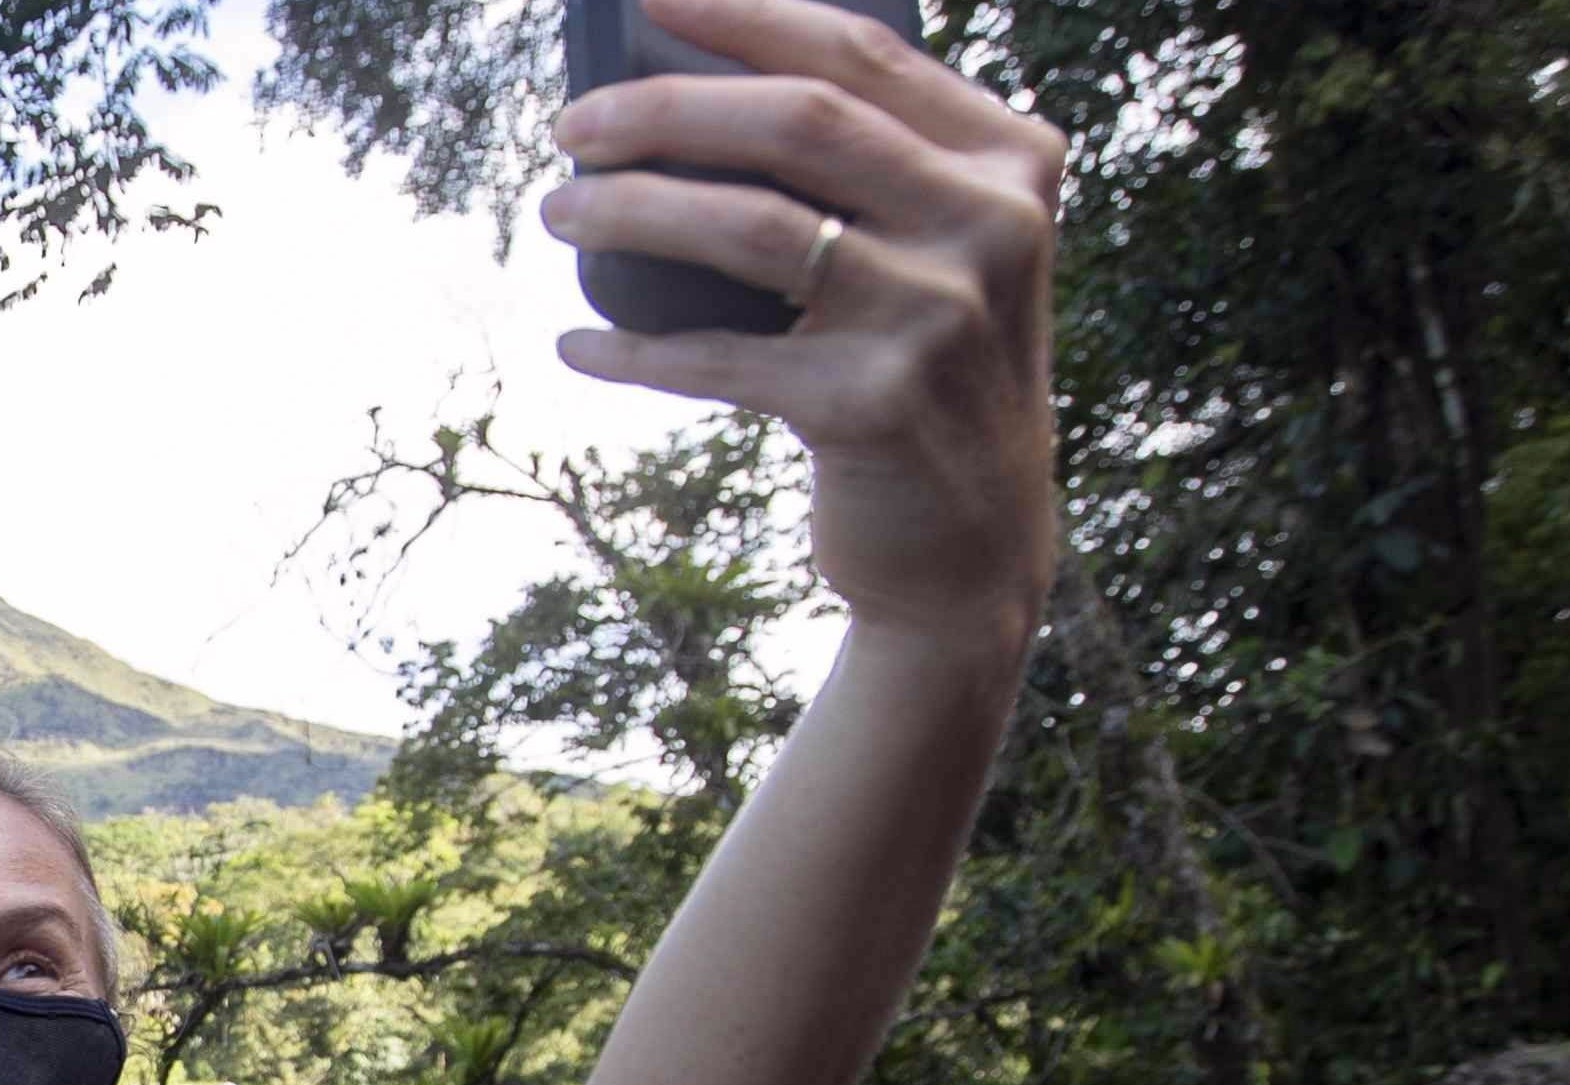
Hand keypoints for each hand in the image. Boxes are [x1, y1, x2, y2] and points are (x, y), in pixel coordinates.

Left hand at [543, 0, 1064, 640]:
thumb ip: (878, 167)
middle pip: (797, 121)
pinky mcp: (877, 406)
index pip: (859, 53)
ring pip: (748, 226)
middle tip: (570, 127)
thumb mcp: (942, 251)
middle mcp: (991, 226)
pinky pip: (719, 357)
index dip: (742, 11)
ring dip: (630, 211)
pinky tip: (577, 345)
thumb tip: (681, 92)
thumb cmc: (925, 369)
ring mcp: (941, 317)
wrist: (975, 545)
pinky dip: (633, 350)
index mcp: (1010, 162)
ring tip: (559, 212)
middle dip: (662, 109)